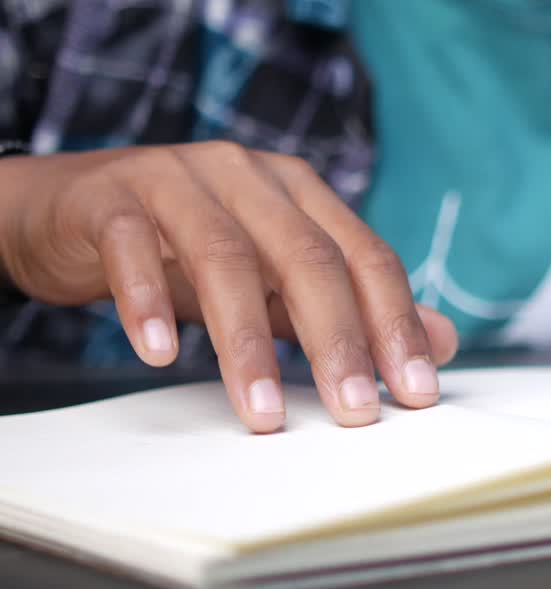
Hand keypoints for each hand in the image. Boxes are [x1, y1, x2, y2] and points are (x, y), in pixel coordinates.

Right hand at [0, 143, 457, 431]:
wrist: (69, 209)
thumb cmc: (185, 247)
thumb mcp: (275, 276)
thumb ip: (352, 305)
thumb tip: (444, 341)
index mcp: (300, 192)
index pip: (365, 256)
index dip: (396, 324)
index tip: (415, 392)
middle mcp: (249, 175)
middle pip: (307, 257)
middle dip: (337, 340)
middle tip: (355, 411)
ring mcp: (178, 178)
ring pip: (226, 258)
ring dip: (247, 342)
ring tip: (262, 413)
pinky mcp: (111, 197)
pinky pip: (132, 248)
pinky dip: (147, 301)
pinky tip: (159, 354)